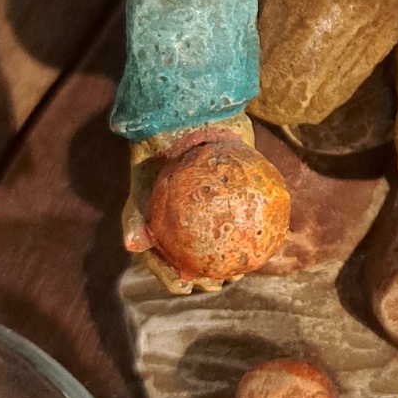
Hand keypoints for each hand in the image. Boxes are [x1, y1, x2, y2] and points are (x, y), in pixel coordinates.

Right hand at [124, 115, 263, 293]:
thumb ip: (136, 211)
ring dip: (228, 262)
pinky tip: (264, 240)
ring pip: (216, 244)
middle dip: (205, 277)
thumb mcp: (143, 174)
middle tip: (223, 282)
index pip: (158, 258)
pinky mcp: (231, 194)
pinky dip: (249, 231)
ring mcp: (205, 208)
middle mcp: (179, 218)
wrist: (189, 108)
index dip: (170, 278)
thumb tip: (132, 247)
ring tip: (243, 269)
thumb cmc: (160, 140)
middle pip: (191, 257)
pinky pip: (241, 217)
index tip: (187, 288)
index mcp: (156, 219)